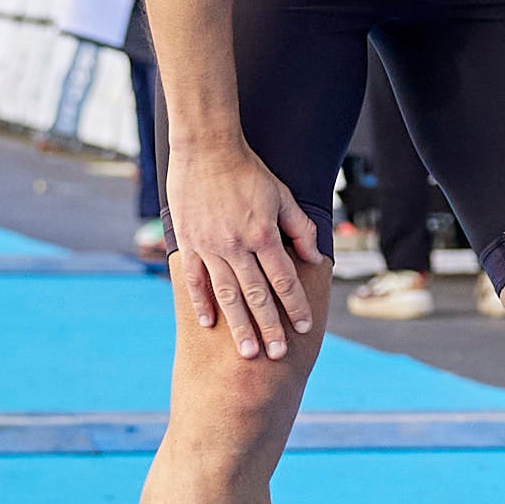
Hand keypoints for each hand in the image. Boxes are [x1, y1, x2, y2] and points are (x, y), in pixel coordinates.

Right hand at [165, 139, 320, 361]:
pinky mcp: (189, 243)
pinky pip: (195, 279)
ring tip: (246, 351)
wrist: (205, 149)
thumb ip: (299, 227)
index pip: (284, 279)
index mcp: (263, 234)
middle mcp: (237, 246)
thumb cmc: (248, 170)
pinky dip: (201, 303)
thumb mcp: (282, 195)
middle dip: (269, 327)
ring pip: (227, 295)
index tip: (304, 327)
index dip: (295, 305)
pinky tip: (208, 324)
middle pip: (257, 295)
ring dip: (238, 325)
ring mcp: (210, 247)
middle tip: (277, 354)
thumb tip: (315, 256)